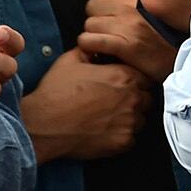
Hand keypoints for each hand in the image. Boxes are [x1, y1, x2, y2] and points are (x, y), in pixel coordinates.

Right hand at [19, 48, 152, 162]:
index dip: (134, 80)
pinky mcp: (122, 142)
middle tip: (114, 102)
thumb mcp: (72, 59)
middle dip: (135, 98)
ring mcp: (129, 122)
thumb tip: (98, 47)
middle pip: (146, 97)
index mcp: (124, 76)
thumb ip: (92, 50)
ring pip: (141, 119)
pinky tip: (105, 131)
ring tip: (108, 117)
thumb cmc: (56, 92)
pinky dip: (122, 135)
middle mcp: (132, 98)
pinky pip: (132, 139)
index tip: (122, 84)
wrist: (43, 124)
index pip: (145, 76)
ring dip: (130, 117)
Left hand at [77, 0, 176, 83]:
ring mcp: (127, 24)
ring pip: (89, 24)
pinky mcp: (124, 45)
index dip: (105, 0)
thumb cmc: (164, 23)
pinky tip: (102, 50)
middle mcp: (131, 3)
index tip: (115, 11)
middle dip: (99, 17)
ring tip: (110, 39)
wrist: (179, 56)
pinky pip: (89, 40)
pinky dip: (91, 46)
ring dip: (95, 33)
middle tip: (113, 27)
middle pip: (92, 6)